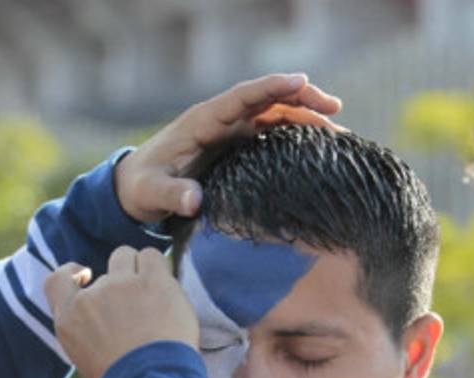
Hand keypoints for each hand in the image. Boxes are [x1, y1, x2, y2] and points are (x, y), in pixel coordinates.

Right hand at [44, 247, 197, 377]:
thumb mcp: (90, 361)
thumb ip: (90, 332)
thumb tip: (104, 318)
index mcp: (70, 319)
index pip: (57, 280)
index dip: (72, 273)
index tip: (85, 275)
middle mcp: (91, 297)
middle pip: (106, 270)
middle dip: (121, 280)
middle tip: (138, 302)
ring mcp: (121, 285)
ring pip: (127, 255)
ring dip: (140, 269)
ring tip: (155, 294)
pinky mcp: (151, 280)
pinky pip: (151, 256)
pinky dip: (158, 268)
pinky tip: (166, 289)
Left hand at [116, 73, 342, 222]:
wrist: (134, 189)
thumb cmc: (141, 188)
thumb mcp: (151, 193)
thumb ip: (171, 194)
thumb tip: (194, 200)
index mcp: (202, 121)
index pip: (242, 97)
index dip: (271, 87)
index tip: (300, 80)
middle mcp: (221, 120)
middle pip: (267, 99)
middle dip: (301, 97)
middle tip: (335, 108)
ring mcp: (231, 131)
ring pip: (274, 114)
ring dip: (305, 116)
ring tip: (339, 131)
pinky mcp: (237, 145)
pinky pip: (271, 132)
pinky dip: (296, 134)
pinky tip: (319, 146)